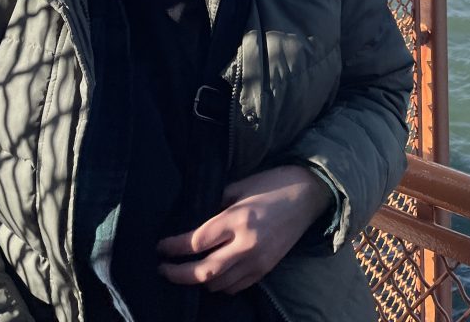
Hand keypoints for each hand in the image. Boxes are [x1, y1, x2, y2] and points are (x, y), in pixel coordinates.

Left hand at [157, 165, 332, 293]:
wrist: (310, 194)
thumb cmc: (274, 183)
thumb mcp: (242, 185)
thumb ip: (217, 203)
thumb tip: (195, 217)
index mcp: (238, 219)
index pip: (197, 242)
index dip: (174, 247)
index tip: (160, 247)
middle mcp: (247, 245)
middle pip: (204, 272)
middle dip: (178, 274)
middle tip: (163, 269)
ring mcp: (258, 261)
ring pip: (218, 284)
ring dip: (198, 281)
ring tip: (185, 271)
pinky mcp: (266, 269)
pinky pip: (236, 287)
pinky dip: (219, 285)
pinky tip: (211, 275)